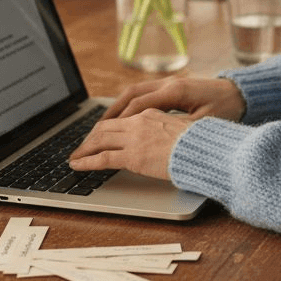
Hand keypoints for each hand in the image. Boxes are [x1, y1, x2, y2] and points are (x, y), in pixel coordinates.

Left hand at [69, 109, 193, 180]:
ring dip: (84, 150)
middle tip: (81, 148)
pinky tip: (78, 166)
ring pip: (99, 140)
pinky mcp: (133, 156)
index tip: (97, 137)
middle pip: (105, 128)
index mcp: (150, 115)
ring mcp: (134, 139)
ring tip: (75, 158)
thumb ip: (163, 133)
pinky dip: (86, 162)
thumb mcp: (179, 131)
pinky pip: (102, 158)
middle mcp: (138, 123)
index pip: (120, 120)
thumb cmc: (198, 144)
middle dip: (90, 138)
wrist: (204, 151)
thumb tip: (158, 142)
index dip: (105, 129)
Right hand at [100, 76, 245, 122]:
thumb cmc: (227, 109)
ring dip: (118, 107)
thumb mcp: (204, 124)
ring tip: (103, 125)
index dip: (121, 121)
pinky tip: (124, 118)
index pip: (139, 105)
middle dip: (112, 112)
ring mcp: (170, 83)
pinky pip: (144, 93)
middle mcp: (169, 83)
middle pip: (131, 95)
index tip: (105, 135)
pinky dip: (130, 105)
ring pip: (135, 92)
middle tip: (95, 130)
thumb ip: (179, 130)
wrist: (242, 93)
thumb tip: (155, 141)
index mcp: (175, 91)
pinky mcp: (173, 86)